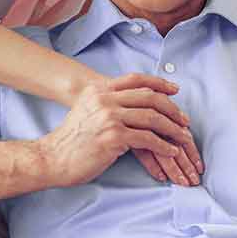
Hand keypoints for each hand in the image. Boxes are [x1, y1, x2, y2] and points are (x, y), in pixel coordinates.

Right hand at [40, 73, 203, 186]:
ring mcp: (109, 117)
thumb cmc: (72, 139)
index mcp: (99, 89)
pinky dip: (163, 146)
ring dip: (172, 128)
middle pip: (149, 97)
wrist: (52, 158)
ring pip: (152, 117)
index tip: (175, 90)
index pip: (136, 79)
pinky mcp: (113, 137)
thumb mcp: (87, 109)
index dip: (159, 83)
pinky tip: (171, 151)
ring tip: (182, 137)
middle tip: (184, 119)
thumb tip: (136, 102)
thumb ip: (108, 101)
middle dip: (171, 108)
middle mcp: (105, 99)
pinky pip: (148, 139)